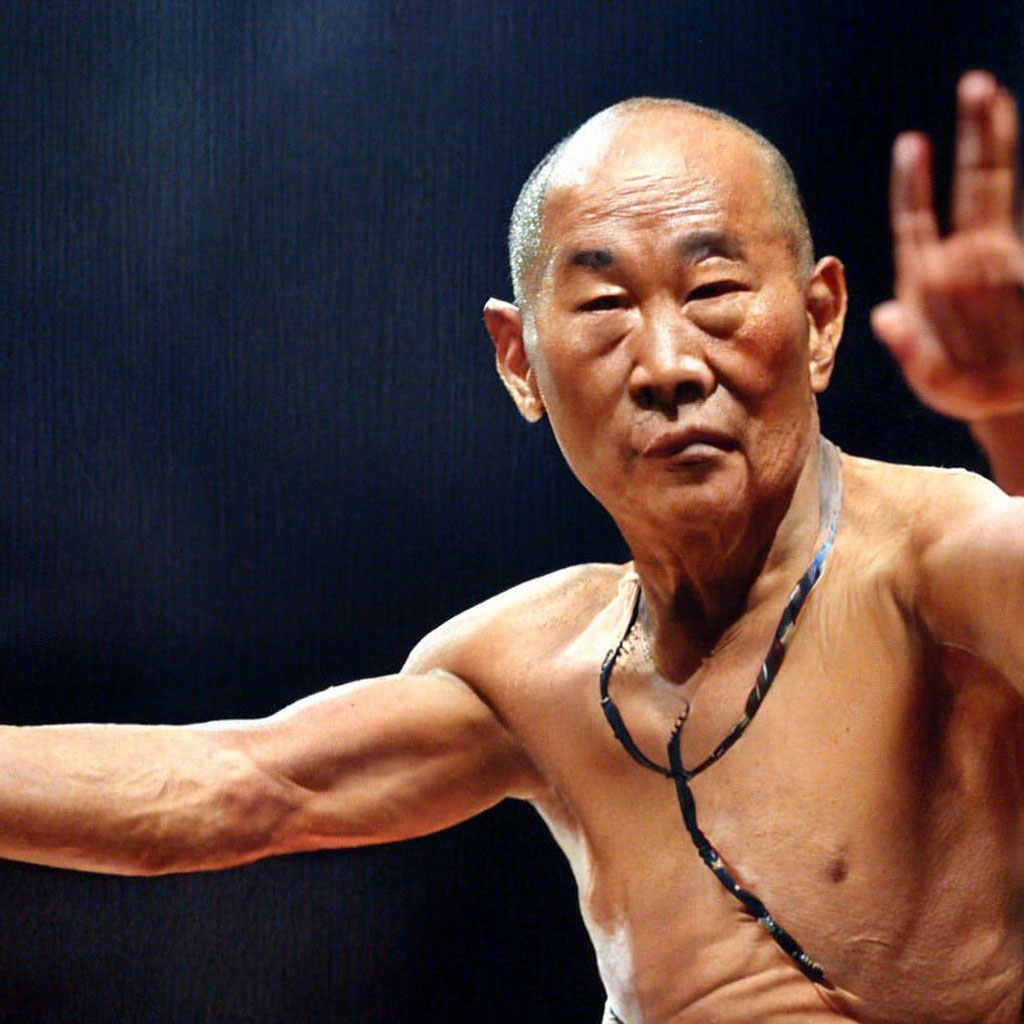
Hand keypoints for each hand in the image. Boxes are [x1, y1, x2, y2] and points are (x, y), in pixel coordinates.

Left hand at [872, 71, 1023, 420]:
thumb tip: (883, 315)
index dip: (913, 184)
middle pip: (968, 189)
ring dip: (998, 145)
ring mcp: (998, 258)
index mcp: (927, 280)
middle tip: (976, 84)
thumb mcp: (935, 382)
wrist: (1005, 399)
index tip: (912, 143)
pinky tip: (1020, 146)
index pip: (916, 221)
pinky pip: (1017, 232)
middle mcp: (962, 258)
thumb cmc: (966, 391)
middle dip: (973, 139)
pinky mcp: (1020, 268)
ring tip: (998, 97)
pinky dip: (1008, 185)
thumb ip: (911, 354)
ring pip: (997, 193)